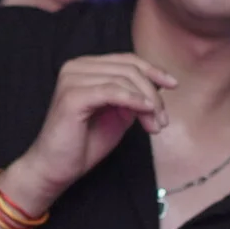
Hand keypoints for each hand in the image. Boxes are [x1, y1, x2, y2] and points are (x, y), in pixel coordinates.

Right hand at [3, 54, 179, 210]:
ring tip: (154, 126)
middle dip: (152, 93)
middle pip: (128, 68)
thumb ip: (133, 97)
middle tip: (162, 120)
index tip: (173, 85)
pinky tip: (146, 113)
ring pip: (123, 79)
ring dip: (147, 102)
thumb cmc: (83, 143)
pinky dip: (134, 100)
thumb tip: (158, 86)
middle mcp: (76, 67)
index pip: (126, 60)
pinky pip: (112, 91)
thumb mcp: (117, 115)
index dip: (153, 70)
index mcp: (85, 68)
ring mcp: (72, 79)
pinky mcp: (72, 96)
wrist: (56, 168)